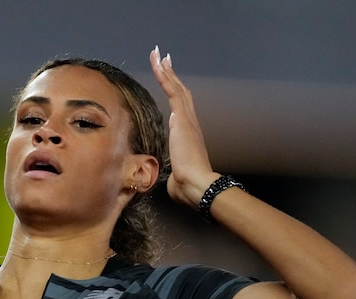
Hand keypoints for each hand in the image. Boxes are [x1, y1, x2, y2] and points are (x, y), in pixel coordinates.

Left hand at [149, 47, 218, 208]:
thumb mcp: (176, 176)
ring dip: (166, 70)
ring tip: (158, 55)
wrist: (197, 185)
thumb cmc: (188, 185)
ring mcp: (187, 119)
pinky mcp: (182, 119)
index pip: (180, 107)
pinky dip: (165, 76)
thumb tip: (171, 180)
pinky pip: (172, 91)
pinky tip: (159, 64)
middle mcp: (190, 122)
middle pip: (180, 91)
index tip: (169, 80)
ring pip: (176, 87)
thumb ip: (174, 173)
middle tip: (163, 59)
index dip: (175, 92)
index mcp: (188, 134)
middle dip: (171, 74)